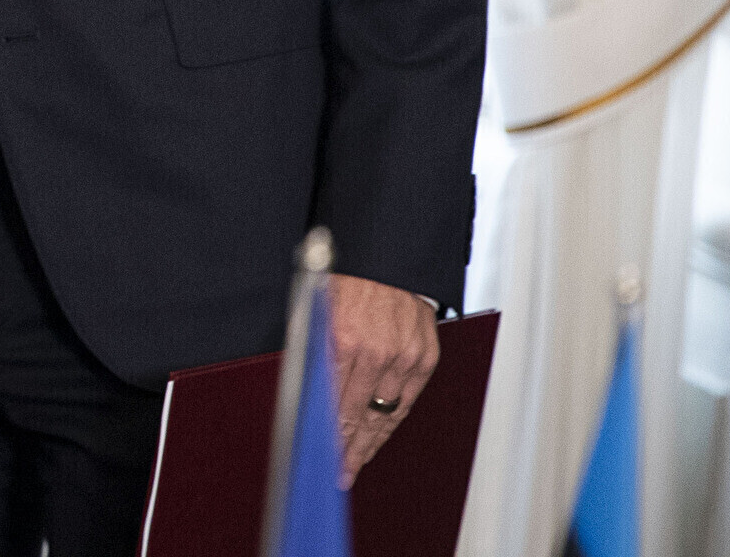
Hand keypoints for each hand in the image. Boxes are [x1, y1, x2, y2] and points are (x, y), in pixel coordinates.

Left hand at [328, 273, 439, 483]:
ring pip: (387, 414)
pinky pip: (408, 400)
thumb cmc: (346, 278)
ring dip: (371, 442)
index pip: (333, 404)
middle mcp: (377, 352)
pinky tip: (381, 437)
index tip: (320, 459)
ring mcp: (405, 357)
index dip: (327, 436)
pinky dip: (393, 421)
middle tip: (338, 474)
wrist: (388, 254)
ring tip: (357, 464)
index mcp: (344, 339)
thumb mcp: (316, 311)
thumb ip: (314, 352)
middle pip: (360, 416)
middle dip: (348, 450)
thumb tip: (304, 395)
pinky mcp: (425, 357)